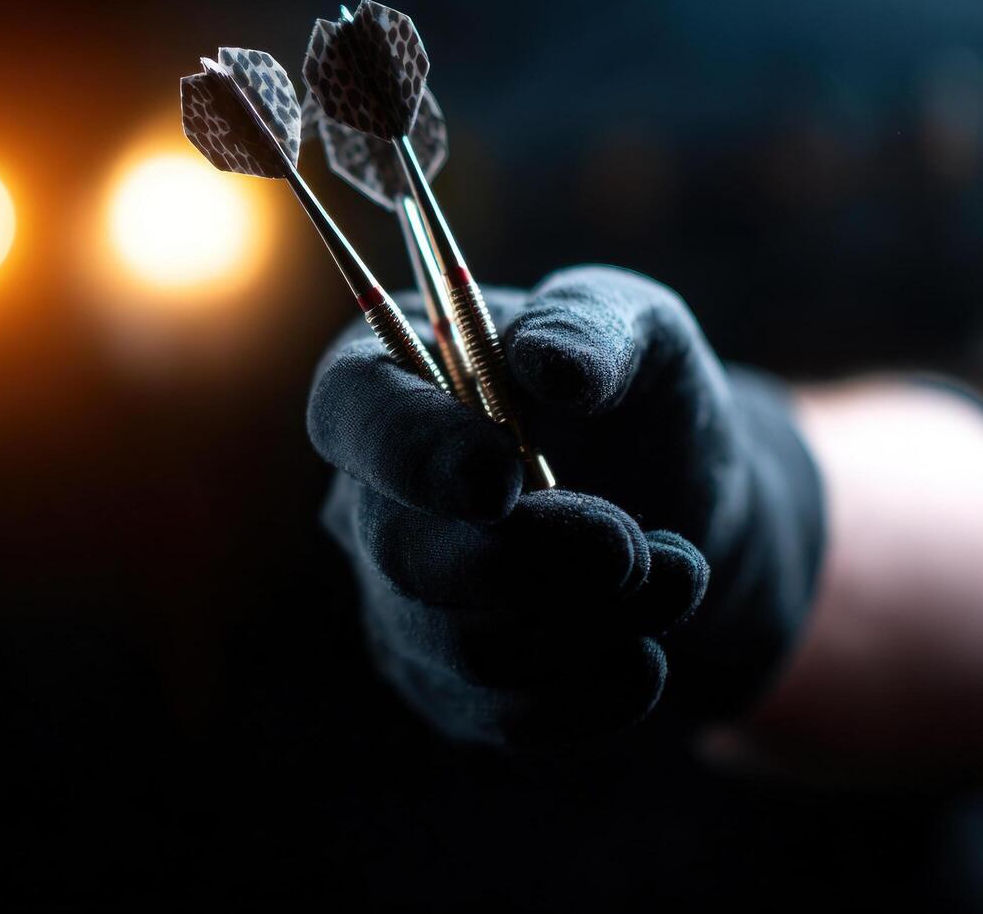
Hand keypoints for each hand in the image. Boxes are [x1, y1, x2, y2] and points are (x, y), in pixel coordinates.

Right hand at [308, 265, 823, 747]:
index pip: (350, 415)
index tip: (503, 476)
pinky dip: (593, 693)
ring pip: (461, 645)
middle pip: (404, 551)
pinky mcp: (442, 684)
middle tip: (637, 545)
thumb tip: (546, 363)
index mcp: (390, 380)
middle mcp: (368, 496)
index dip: (412, 452)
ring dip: (590, 624)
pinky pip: (499, 715)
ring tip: (679, 578)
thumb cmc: (641, 401)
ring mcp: (395, 597)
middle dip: (537, 559)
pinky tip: (648, 657)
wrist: (691, 515)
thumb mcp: (643, 330)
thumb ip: (594, 325)